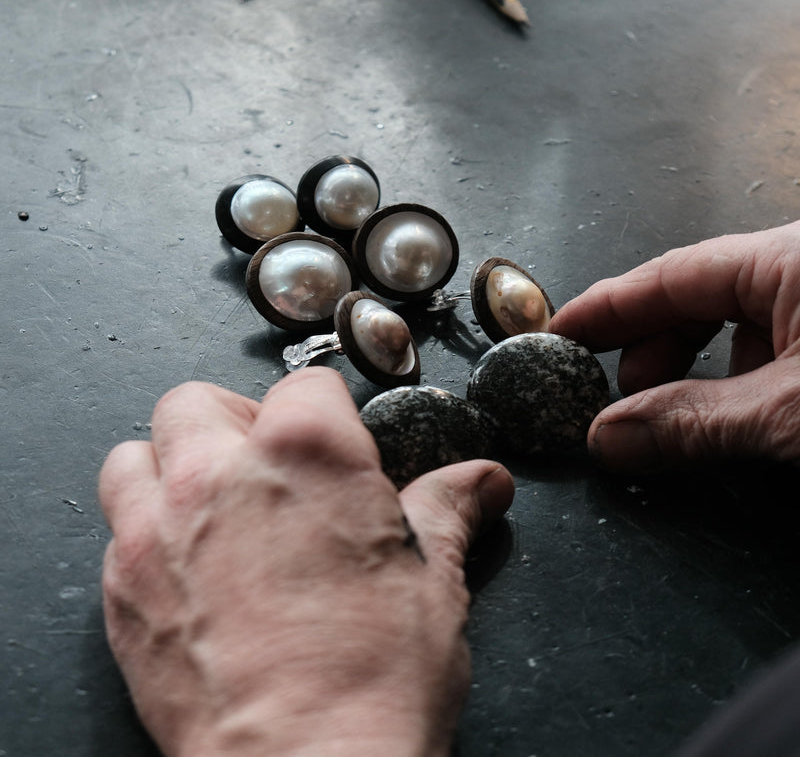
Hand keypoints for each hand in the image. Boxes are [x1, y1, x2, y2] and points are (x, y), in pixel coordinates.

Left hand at [98, 367, 513, 756]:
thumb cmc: (373, 684)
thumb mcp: (434, 582)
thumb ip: (447, 510)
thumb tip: (481, 482)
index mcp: (305, 453)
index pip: (306, 383)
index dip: (330, 412)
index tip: (339, 444)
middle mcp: (220, 476)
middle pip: (197, 402)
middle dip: (233, 423)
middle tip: (267, 467)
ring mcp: (157, 533)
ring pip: (134, 457)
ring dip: (168, 469)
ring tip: (211, 507)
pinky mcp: (122, 596)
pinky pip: (117, 535)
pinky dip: (145, 537)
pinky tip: (188, 572)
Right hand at [549, 222, 799, 472]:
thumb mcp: (788, 415)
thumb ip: (695, 422)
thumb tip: (610, 436)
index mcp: (788, 257)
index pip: (669, 274)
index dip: (606, 308)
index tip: (559, 334)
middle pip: (697, 294)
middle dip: (649, 346)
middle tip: (606, 391)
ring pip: (735, 322)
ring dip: (693, 368)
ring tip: (666, 412)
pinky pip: (774, 344)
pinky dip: (739, 378)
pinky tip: (730, 414)